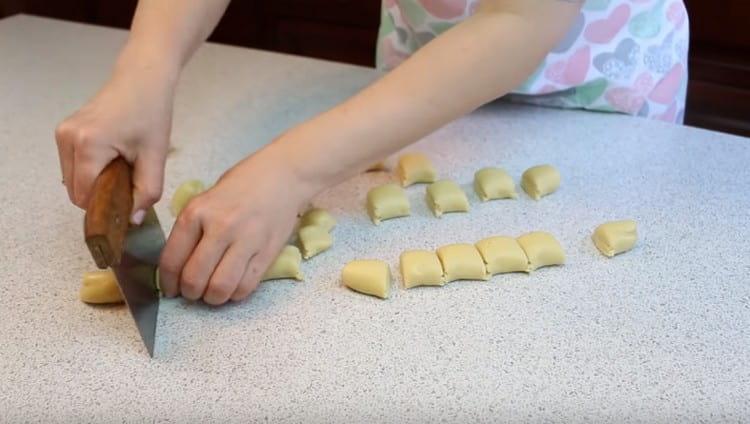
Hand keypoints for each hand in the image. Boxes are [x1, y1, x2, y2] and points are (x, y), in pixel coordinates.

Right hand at [55, 69, 174, 222]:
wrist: (142, 80)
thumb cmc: (151, 114)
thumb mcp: (155, 156)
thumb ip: (147, 192)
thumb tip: (133, 221)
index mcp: (88, 145)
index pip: (86, 196)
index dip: (105, 207)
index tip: (127, 205)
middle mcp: (67, 139)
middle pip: (75, 191)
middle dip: (100, 197)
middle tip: (128, 186)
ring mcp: (62, 134)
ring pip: (72, 180)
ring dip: (94, 184)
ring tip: (121, 169)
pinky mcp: (63, 131)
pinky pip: (72, 166)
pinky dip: (89, 172)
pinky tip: (111, 161)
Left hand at [158, 146, 310, 304]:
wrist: (282, 176)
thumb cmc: (241, 186)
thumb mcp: (206, 200)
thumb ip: (191, 231)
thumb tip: (178, 267)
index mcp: (197, 212)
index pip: (172, 260)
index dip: (168, 283)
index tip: (171, 290)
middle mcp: (220, 227)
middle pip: (195, 279)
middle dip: (190, 294)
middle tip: (193, 292)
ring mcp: (246, 241)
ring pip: (220, 288)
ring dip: (213, 298)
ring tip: (213, 292)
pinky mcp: (267, 252)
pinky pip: (246, 286)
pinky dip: (236, 294)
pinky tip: (234, 286)